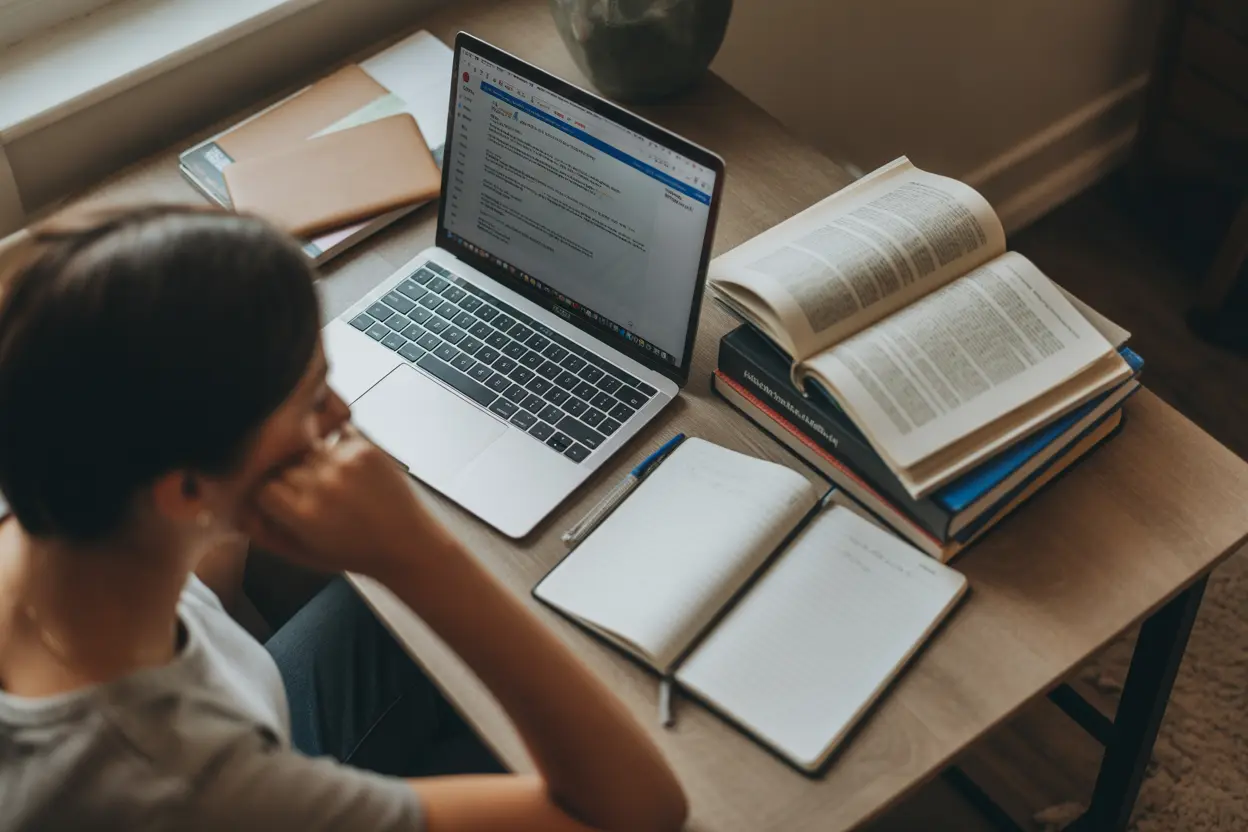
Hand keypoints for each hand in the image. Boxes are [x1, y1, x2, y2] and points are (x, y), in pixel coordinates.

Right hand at [239, 423, 456, 577]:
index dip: (264, 494)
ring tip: (327, 479)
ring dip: (308, 458)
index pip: (260, 487)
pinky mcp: (365, 447)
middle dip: (285, 476)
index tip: (273, 500)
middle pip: (280, 464)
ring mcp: (344, 462)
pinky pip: (334, 432)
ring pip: (304, 446)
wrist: (408, 545)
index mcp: (302, 514)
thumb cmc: (353, 554)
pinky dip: (333, 444)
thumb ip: (265, 534)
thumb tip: (233, 511)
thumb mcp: (303, 554)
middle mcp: (321, 484)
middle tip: (301, 490)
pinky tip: (343, 464)